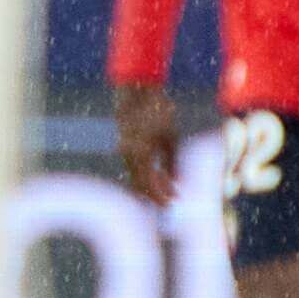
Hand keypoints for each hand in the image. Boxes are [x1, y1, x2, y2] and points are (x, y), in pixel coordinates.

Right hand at [115, 82, 177, 206]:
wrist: (136, 93)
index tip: (174, 201)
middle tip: (168, 204)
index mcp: (141, 152)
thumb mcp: (170, 135)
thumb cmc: (157, 111)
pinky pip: (132, 167)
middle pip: (139, 183)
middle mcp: (128, 154)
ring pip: (135, 176)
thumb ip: (171, 160)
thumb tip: (175, 180)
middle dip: (153, 195)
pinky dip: (143, 176)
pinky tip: (154, 179)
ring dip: (148, 187)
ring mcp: (123, 151)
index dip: (162, 194)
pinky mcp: (123, 147)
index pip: (149, 181)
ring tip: (163, 195)